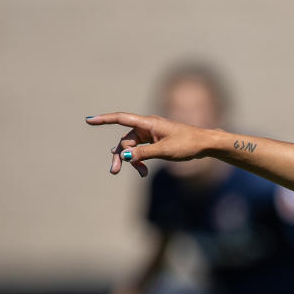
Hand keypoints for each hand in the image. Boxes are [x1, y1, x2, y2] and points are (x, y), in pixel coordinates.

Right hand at [86, 113, 214, 177]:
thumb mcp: (164, 151)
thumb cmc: (188, 144)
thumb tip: (124, 155)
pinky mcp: (155, 141)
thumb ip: (143, 153)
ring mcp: (151, 134)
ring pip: (133, 147)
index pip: (121, 119)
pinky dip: (140, 160)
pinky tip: (141, 171)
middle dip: (122, 155)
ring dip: (133, 160)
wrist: (205, 144)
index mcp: (148, 123)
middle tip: (115, 172)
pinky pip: (141, 150)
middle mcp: (147, 126)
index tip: (88, 120)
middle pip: (125, 140)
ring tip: (141, 174)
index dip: (104, 119)